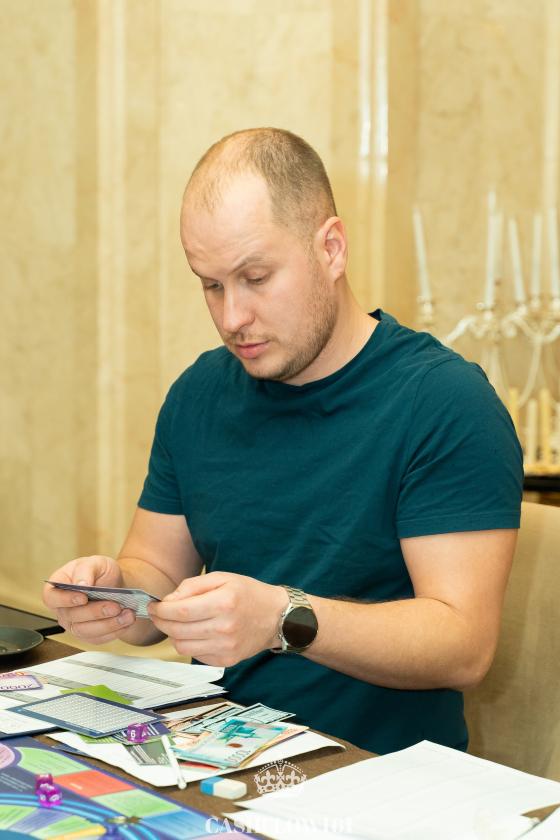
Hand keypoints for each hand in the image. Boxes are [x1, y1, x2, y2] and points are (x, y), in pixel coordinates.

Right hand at [42, 556, 135, 643]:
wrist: (115, 584)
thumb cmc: (100, 572)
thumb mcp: (95, 562)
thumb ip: (86, 570)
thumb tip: (80, 584)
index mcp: (57, 588)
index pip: (51, 597)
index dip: (65, 600)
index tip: (83, 597)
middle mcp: (62, 609)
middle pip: (72, 617)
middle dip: (96, 612)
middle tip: (115, 606)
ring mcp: (74, 624)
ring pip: (85, 631)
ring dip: (108, 625)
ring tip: (127, 615)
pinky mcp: (88, 635)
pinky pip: (98, 638)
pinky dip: (114, 632)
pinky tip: (126, 622)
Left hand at [148, 572, 287, 666]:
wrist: (277, 617)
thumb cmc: (249, 594)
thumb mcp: (222, 577)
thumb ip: (192, 585)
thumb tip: (168, 601)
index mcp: (223, 603)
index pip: (179, 611)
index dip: (160, 610)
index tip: (153, 606)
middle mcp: (224, 628)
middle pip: (177, 630)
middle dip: (161, 622)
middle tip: (158, 614)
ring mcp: (226, 647)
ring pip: (182, 647)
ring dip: (173, 634)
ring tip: (177, 623)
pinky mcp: (227, 660)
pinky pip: (196, 655)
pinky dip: (190, 644)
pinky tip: (196, 633)